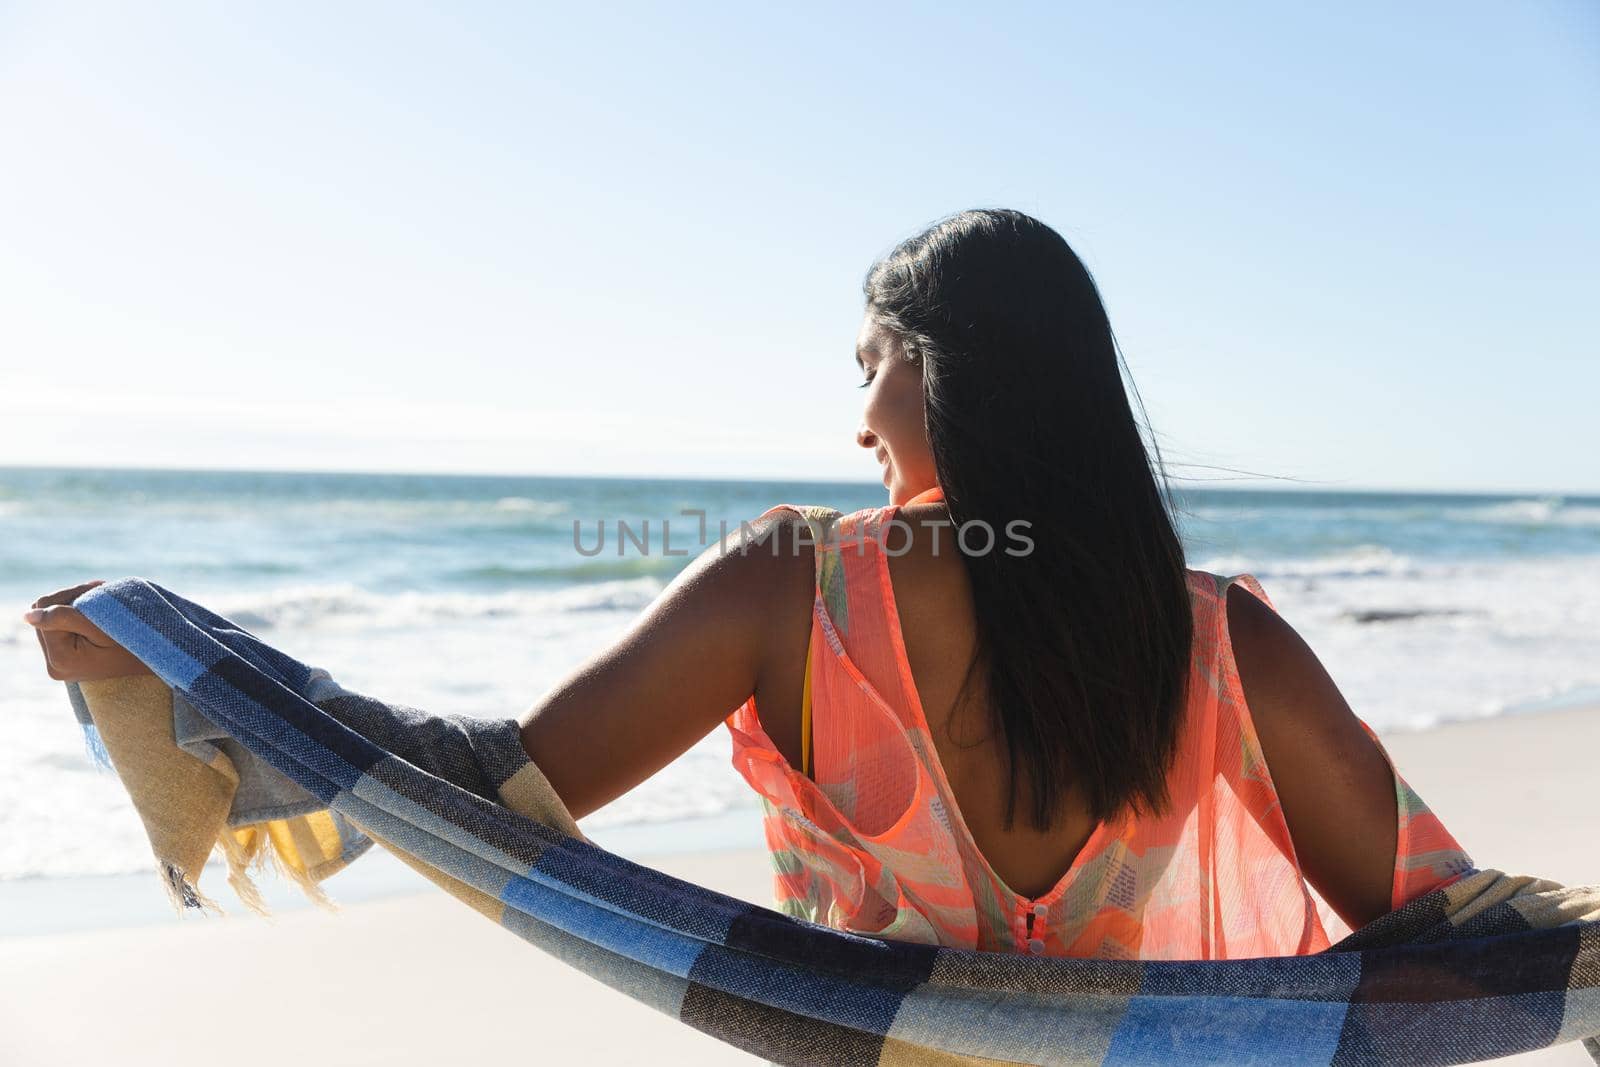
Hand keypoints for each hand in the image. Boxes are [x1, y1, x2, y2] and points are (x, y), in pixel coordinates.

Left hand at [22, 580, 153, 681]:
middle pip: (44, 615)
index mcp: (60, 658)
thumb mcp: (102, 626)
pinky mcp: (64, 660)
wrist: (157, 662)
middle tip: (103, 595)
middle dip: (71, 600)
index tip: (100, 590)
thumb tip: (27, 616)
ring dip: (74, 607)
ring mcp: (58, 664)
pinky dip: (75, 617)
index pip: (45, 609)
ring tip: (104, 608)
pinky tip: (97, 619)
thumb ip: (63, 618)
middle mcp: (54, 665)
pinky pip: (58, 629)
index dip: (72, 594)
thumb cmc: (135, 642)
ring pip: (50, 619)